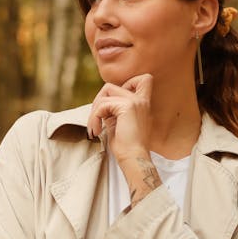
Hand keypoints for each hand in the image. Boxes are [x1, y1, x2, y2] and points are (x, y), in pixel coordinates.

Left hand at [88, 76, 159, 201]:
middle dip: (97, 102)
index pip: (143, 79)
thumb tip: (99, 103)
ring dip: (94, 111)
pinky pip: (102, 105)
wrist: (134, 158)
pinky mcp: (127, 106)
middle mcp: (141, 100)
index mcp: (142, 103)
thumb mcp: (119, 122)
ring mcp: (135, 101)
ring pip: (105, 94)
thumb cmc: (126, 146)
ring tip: (95, 128)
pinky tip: (97, 131)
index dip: (124, 84)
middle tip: (95, 120)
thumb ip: (114, 109)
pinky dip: (95, 118)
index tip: (112, 105)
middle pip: (110, 86)